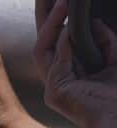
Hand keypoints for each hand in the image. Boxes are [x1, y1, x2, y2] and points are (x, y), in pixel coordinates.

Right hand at [34, 0, 116, 127]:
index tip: (59, 0)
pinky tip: (70, 29)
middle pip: (44, 41)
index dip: (56, 21)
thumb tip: (94, 23)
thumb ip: (105, 43)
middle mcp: (57, 81)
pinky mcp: (56, 92)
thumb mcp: (115, 61)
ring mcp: (53, 87)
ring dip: (53, 23)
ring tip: (63, 3)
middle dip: (45, 16)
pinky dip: (64, 43)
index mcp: (69, 75)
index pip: (57, 43)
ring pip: (43, 48)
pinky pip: (56, 60)